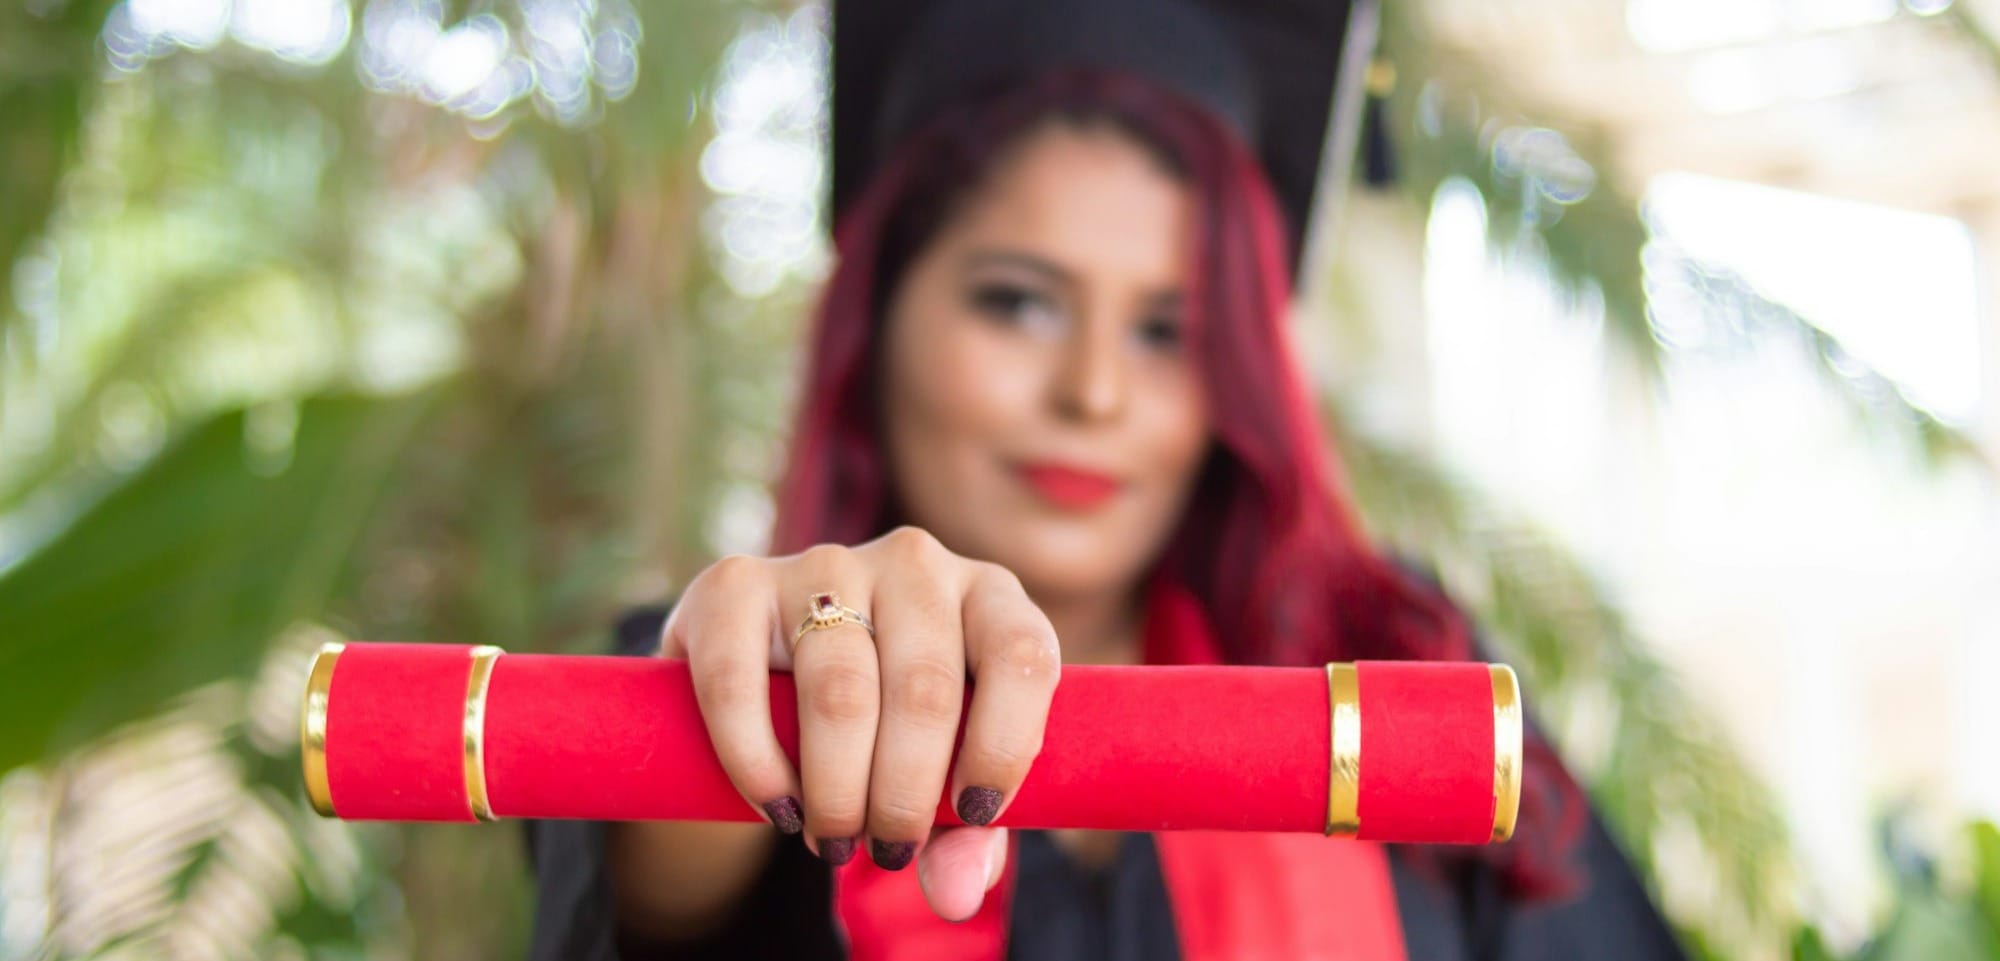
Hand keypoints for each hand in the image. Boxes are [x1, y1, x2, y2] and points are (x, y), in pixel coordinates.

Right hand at [659, 526, 1061, 920]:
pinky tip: (777, 807)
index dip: (1003, 745)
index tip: (974, 815)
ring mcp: (824, 563)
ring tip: (832, 840)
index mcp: (989, 596)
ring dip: (837, 789)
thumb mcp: (945, 777)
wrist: (775, 680)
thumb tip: (954, 895)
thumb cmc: (892, 731)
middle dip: (905, 795)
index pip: (1022, 655)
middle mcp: (914, 563)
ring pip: (840, 690)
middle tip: (886, 850)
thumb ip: (965, 835)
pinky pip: (739, 680)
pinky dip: (757, 762)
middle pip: (925, 690)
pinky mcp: (735, 583)